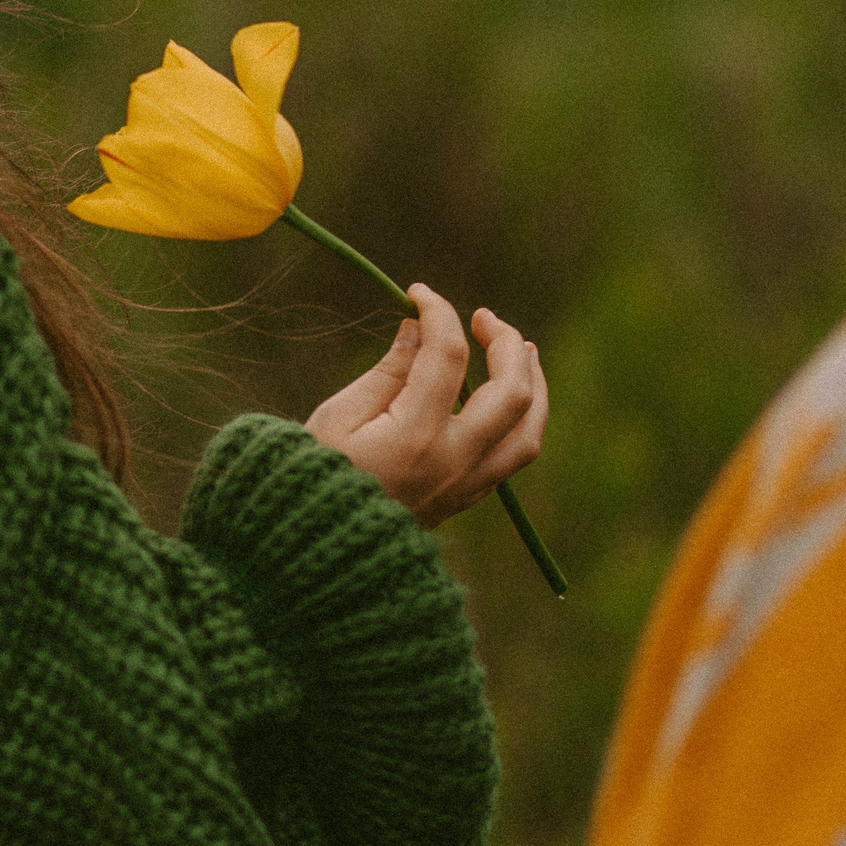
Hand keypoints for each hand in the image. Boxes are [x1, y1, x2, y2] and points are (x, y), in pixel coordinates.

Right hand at [305, 285, 547, 528]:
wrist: (315, 551)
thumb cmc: (312, 477)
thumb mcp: (339, 416)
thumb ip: (389, 370)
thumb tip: (419, 329)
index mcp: (415, 437)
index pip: (448, 355)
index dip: (438, 312)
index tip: (419, 294)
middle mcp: (453, 462)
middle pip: (512, 393)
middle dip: (505, 344)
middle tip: (482, 318)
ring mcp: (465, 486)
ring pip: (528, 432)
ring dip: (533, 385)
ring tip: (522, 350)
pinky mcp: (464, 500)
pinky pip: (511, 456)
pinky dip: (518, 419)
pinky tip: (507, 395)